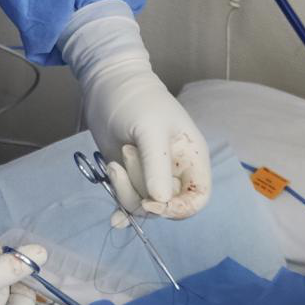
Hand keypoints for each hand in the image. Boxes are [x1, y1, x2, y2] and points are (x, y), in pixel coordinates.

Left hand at [60, 2, 210, 221]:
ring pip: (144, 204)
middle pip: (167, 205)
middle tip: (125, 161)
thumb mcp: (150, 131)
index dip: (179, 209)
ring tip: (114, 163)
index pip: (197, 198)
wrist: (106, 85)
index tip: (153, 203)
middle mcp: (174, 171)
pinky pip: (130, 200)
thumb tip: (161, 201)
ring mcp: (150, 175)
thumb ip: (157, 166)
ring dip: (126, 190)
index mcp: (191, 158)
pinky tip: (115, 218)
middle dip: (144, 194)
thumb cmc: (137, 101)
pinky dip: (122, 207)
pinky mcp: (129, 175)